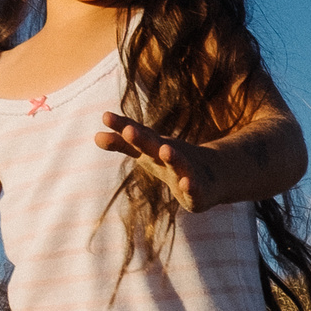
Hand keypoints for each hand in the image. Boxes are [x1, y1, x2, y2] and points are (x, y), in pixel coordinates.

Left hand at [96, 112, 224, 211]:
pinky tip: (186, 184)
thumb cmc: (171, 161)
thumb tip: (95, 136)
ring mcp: (187, 172)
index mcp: (155, 146)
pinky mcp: (198, 193)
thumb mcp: (146, 152)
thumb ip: (121, 144)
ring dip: (173, 157)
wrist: (214, 175)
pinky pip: (195, 190)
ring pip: (179, 164)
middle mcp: (171, 155)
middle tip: (129, 130)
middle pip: (155, 145)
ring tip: (166, 150)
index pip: (137, 134)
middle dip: (142, 138)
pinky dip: (191, 186)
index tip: (105, 117)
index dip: (122, 126)